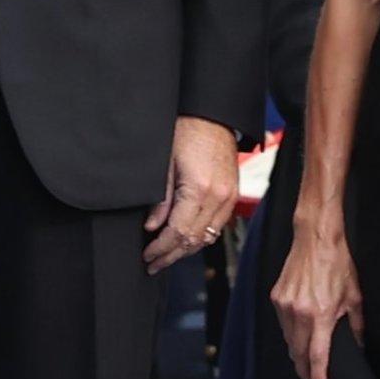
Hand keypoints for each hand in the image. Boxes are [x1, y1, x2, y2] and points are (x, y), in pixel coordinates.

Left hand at [142, 115, 238, 271]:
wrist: (213, 114)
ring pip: (207, 237)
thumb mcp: (165, 163)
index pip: (179, 232)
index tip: (147, 256)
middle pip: (194, 240)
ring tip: (165, 256)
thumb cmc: (187, 130)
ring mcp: (229, 198)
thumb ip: (161, 199)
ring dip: (185, 250)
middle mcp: (219, 197)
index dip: (161, 249)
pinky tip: (185, 240)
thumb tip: (152, 226)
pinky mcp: (232, 195)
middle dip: (171, 255)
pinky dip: (200, 237)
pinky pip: (217, 226)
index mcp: (200, 189)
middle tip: (152, 264)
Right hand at [268, 212, 359, 378]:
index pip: (317, 356)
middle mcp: (299, 312)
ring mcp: (285, 305)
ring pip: (288, 339)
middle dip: (304, 369)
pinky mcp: (276, 297)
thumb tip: (359, 342)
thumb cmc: (336, 262)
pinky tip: (297, 333)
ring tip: (304, 359)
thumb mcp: (354, 295)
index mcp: (321, 315)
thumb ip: (356, 324)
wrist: (316, 238)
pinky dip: (290, 332)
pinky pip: (282, 323)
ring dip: (296, 352)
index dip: (319, 377)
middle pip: (298, 353)